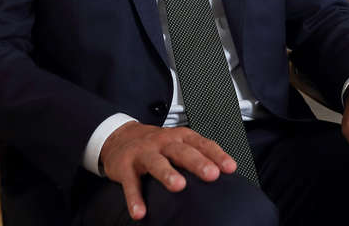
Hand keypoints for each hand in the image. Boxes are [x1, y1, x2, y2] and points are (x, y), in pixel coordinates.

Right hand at [99, 122, 237, 219]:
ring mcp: (143, 153)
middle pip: (181, 151)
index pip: (201, 143)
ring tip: (178, 186)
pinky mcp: (124, 166)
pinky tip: (140, 212)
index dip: (216, 154)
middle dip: (197, 162)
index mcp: (178, 137)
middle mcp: (162, 142)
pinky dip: (134, 198)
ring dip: (167, 173)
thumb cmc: (155, 143)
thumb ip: (197, 154)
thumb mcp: (177, 142)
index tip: (230, 167)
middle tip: (211, 174)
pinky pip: (130, 183)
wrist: (119, 136)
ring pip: (156, 162)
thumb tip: (223, 172)